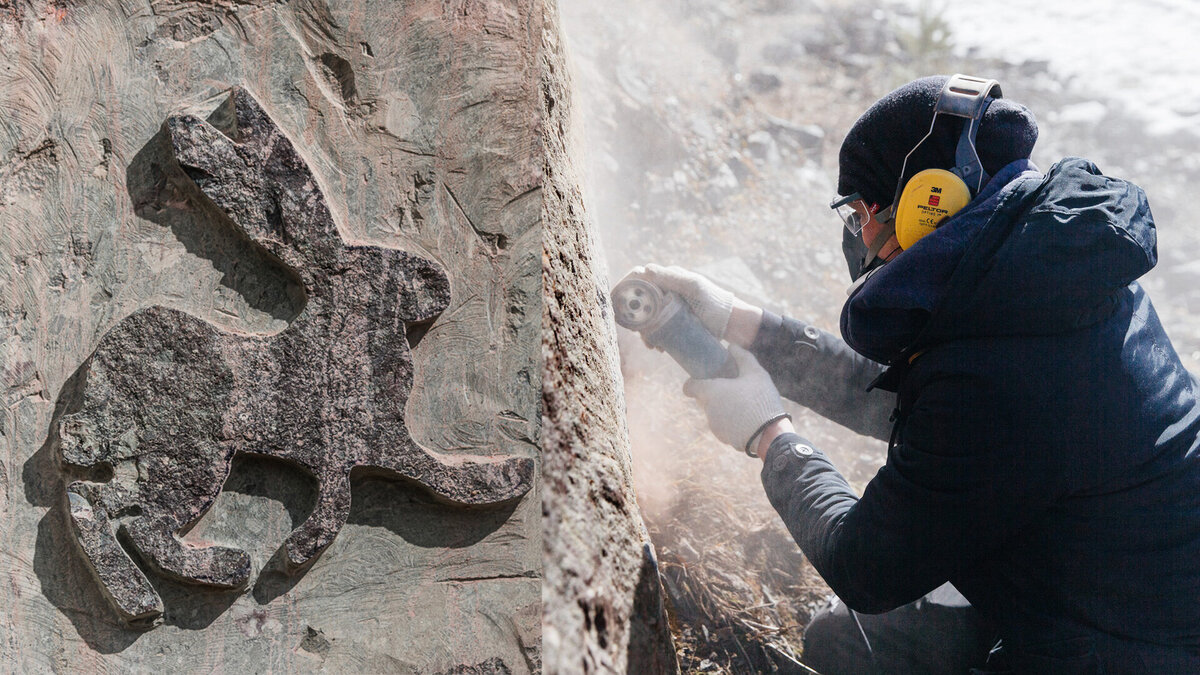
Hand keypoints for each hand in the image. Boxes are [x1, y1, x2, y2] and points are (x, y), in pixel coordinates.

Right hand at [623, 264, 737, 339]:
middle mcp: (667, 290)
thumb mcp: (693, 287)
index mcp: (669, 277)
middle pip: (641, 300)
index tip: (620, 302)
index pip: (640, 278)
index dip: (627, 288)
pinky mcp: (674, 321)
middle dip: (636, 316)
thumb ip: (672, 278)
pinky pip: (657, 328)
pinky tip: (658, 347)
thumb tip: (646, 270)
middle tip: (638, 331)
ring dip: (644, 331)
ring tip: (651, 344)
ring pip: (647, 317)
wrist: (732, 323)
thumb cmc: (714, 301)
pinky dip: (654, 337)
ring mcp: (670, 307)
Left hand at [682, 345, 787, 453]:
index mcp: (710, 392)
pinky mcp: (723, 438)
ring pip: (714, 413)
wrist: (769, 435)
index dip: (694, 382)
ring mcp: (714, 426)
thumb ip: (742, 357)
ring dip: (724, 408)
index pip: (689, 387)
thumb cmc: (761, 400)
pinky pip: (724, 426)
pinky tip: (747, 419)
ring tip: (745, 404)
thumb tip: (732, 346)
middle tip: (734, 389)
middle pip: (704, 399)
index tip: (705, 379)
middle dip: (716, 394)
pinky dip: (731, 421)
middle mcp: (708, 410)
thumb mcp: (756, 373)